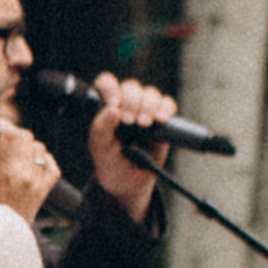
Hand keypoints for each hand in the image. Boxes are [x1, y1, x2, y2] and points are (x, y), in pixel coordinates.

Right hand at [0, 119, 63, 221]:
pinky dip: (42, 161)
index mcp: (5, 174)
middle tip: (0, 139)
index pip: (13, 135)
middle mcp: (26, 177)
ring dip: (26, 148)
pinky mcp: (43, 193)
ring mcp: (37, 185)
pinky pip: (51, 166)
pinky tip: (30, 165)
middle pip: (28, 138)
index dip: (3, 126)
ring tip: (11, 155)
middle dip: (13, 135)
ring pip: (40, 149)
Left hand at [85, 72, 173, 216]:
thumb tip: (111, 110)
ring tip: (145, 125)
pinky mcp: (162, 118)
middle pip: (131, 87)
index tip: (113, 104)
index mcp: (105, 110)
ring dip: (148, 105)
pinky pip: (167, 103)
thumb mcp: (101, 151)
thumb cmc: (111, 165)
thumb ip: (100, 131)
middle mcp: (125, 106)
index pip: (106, 84)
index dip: (110, 87)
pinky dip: (166, 109)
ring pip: (150, 93)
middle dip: (131, 102)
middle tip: (129, 122)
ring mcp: (144, 110)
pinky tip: (161, 120)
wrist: (130, 183)